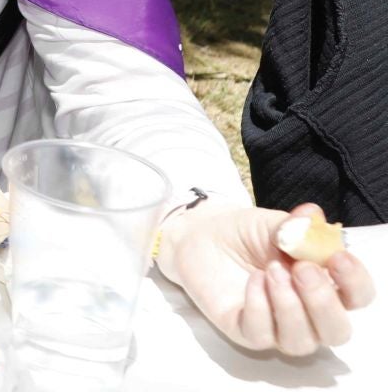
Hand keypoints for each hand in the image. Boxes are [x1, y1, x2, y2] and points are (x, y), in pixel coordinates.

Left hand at [158, 202, 375, 354]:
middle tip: (300, 269)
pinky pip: (261, 335)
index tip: (336, 258)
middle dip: (323, 302)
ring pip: (301, 340)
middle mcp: (308, 312)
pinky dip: (260, 308)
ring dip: (290, 306)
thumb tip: (311, 217)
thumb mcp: (273, 223)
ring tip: (270, 270)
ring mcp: (277, 326)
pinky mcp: (245, 330)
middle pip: (336, 330)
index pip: (358, 297)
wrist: (200, 235)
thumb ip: (295, 226)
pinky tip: (253, 280)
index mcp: (326, 283)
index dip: (354, 282)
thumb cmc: (246, 232)